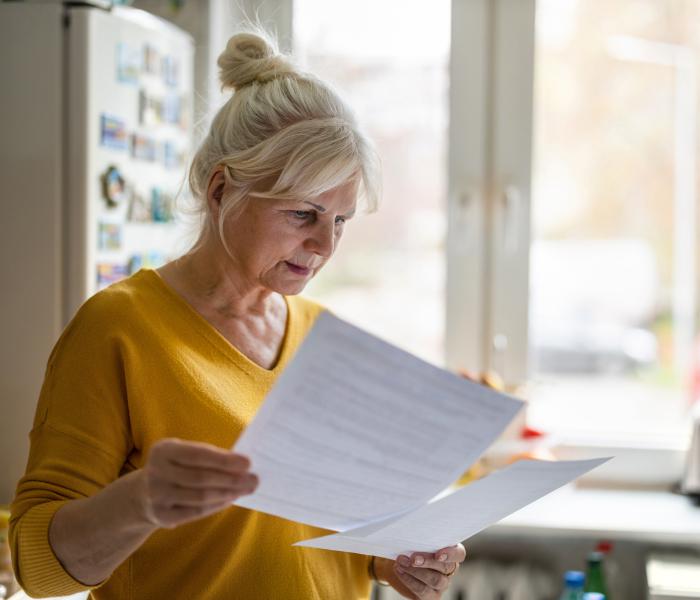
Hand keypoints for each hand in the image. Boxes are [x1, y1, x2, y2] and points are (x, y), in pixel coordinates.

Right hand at [135, 438, 257, 528]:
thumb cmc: (176, 467)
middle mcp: (156, 472)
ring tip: (245, 489)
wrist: (142, 494)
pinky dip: (216, 506)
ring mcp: (156, 496)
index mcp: (163, 450)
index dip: (224, 460)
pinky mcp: (161, 515)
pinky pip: (196, 512)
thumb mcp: (182, 453)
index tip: (248, 463)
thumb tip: (242, 465)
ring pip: (200, 496)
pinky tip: (230, 499)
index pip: (198, 455)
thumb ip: (207, 456)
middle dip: (231, 479)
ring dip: (228, 493)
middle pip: (201, 478)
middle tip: (253, 480)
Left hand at [380, 544, 465, 598]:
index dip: (451, 554)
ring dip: (416, 571)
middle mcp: (449, 569)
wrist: (400, 562)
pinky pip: (422, 590)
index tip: (438, 554)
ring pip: (435, 580)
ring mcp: (441, 584)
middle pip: (446, 567)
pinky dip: (409, 579)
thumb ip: (419, 536)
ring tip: (401, 562)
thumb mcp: (417, 538)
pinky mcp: (431, 595)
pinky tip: (399, 570)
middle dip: (428, 562)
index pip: (459, 553)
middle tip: (413, 558)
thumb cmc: (411, 546)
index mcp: (450, 552)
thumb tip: (409, 529)